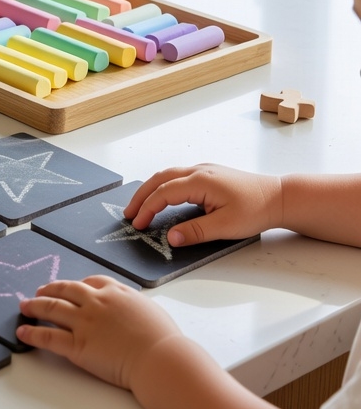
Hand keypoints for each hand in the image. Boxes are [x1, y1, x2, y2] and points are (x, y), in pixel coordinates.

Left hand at [16, 277, 180, 388]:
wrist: (160, 358)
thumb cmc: (163, 340)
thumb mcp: (151, 312)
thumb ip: (136, 308)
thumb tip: (135, 313)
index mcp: (116, 292)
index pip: (92, 282)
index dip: (77, 285)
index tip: (71, 288)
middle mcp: (97, 302)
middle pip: (66, 289)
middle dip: (50, 289)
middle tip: (39, 291)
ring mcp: (85, 323)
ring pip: (51, 308)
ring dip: (34, 306)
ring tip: (24, 306)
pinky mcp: (78, 345)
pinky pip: (48, 337)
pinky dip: (32, 333)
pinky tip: (22, 333)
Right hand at [123, 165, 281, 246]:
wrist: (279, 196)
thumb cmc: (256, 210)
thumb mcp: (226, 227)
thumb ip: (196, 232)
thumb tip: (170, 238)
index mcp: (201, 181)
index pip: (164, 193)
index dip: (148, 209)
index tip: (138, 224)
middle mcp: (199, 170)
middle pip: (160, 178)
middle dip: (142, 195)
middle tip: (129, 213)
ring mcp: (204, 169)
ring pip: (169, 175)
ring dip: (152, 189)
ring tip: (141, 206)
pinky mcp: (210, 174)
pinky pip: (179, 176)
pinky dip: (165, 186)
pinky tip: (165, 197)